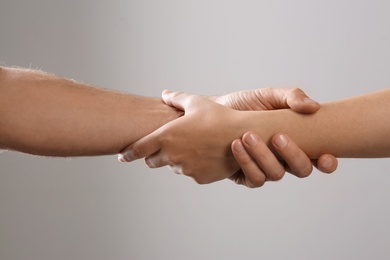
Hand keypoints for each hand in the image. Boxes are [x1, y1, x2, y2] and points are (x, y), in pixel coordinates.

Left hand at [119, 90, 245, 183]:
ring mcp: (186, 169)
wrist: (243, 136)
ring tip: (196, 147)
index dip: (128, 154)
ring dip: (177, 160)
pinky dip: (193, 166)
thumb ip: (176, 99)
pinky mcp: (199, 178)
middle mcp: (172, 155)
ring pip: (174, 167)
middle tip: (167, 146)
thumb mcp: (196, 102)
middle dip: (155, 156)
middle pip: (152, 162)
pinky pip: (190, 173)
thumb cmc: (219, 117)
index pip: (138, 149)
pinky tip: (206, 155)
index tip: (122, 157)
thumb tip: (165, 94)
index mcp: (167, 136)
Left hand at [215, 88, 337, 186]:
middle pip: (301, 169)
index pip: (320, 158)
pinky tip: (236, 145)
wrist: (216, 111)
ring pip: (275, 174)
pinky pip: (254, 178)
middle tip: (278, 137)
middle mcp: (283, 158)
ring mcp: (265, 168)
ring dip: (264, 157)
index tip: (326, 156)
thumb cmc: (246, 104)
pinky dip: (246, 163)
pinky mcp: (246, 175)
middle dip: (293, 155)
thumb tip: (314, 107)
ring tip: (247, 136)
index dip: (328, 163)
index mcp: (296, 141)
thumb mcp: (268, 96)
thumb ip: (292, 97)